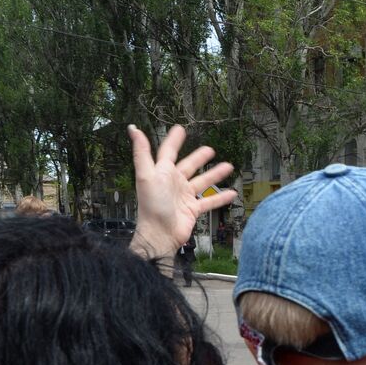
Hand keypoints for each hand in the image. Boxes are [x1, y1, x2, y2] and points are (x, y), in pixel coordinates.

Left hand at [128, 124, 235, 259]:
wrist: (160, 234)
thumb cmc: (151, 206)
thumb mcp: (146, 175)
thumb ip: (142, 152)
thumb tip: (134, 130)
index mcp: (162, 172)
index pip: (168, 152)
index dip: (173, 140)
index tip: (180, 130)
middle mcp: (173, 183)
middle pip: (188, 166)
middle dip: (199, 157)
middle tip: (209, 150)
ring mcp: (184, 196)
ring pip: (202, 182)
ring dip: (215, 174)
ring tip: (228, 166)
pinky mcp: (192, 210)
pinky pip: (209, 201)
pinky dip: (221, 197)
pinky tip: (232, 193)